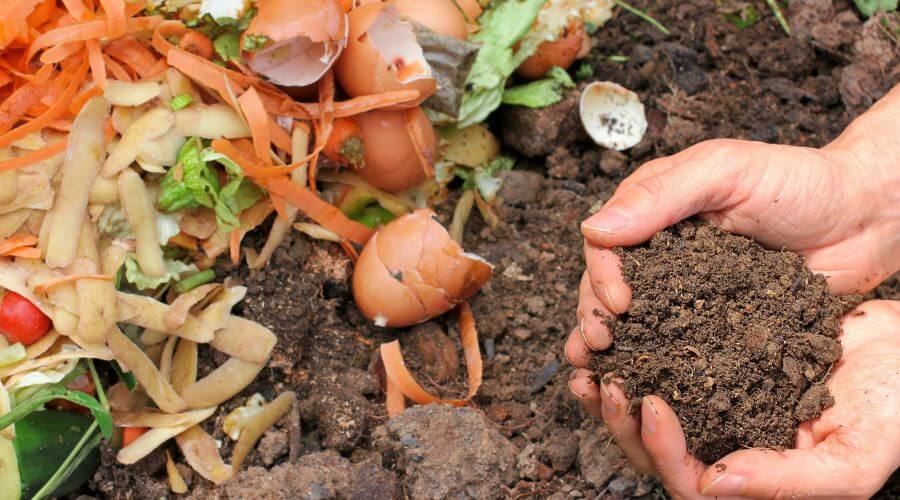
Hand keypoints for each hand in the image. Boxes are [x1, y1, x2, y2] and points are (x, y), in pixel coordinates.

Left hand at [569, 300, 899, 497]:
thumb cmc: (894, 408)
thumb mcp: (854, 458)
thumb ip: (788, 481)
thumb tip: (712, 486)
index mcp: (753, 479)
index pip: (690, 483)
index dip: (663, 451)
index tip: (650, 403)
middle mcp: (727, 447)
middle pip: (655, 452)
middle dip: (622, 422)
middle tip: (603, 381)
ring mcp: (718, 406)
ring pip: (650, 412)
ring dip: (615, 390)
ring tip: (590, 359)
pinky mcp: (715, 366)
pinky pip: (665, 365)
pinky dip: (637, 351)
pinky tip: (620, 329)